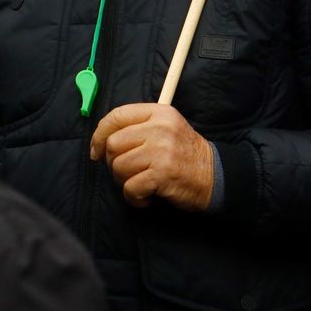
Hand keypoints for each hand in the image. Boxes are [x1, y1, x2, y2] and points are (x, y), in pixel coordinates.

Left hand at [89, 103, 214, 211]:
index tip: (96, 151)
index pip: (116, 116)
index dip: (99, 134)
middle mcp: (159, 127)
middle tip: (128, 172)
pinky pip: (130, 188)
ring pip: (118, 167)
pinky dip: (134, 198)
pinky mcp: (162, 173)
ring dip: (124, 181)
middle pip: (113, 144)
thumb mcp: (166, 127)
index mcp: (158, 112)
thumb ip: (138, 126)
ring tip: (140, 183)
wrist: (214, 175)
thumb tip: (101, 140)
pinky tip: (146, 197)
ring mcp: (161, 150)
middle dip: (113, 163)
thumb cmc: (184, 154)